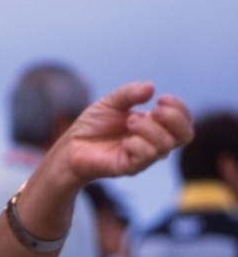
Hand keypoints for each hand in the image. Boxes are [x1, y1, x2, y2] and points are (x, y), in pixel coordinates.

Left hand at [56, 83, 192, 183]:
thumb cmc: (93, 126)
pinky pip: (147, 156)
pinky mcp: (131, 168)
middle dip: (173, 118)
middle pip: (185, 136)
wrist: (71, 147)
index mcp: (156, 127)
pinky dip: (137, 143)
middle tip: (152, 110)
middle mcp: (154, 143)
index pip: (184, 122)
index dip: (180, 109)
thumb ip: (130, 93)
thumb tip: (151, 88)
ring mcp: (144, 157)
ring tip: (128, 122)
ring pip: (165, 145)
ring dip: (148, 128)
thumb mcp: (111, 102)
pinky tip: (123, 141)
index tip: (161, 99)